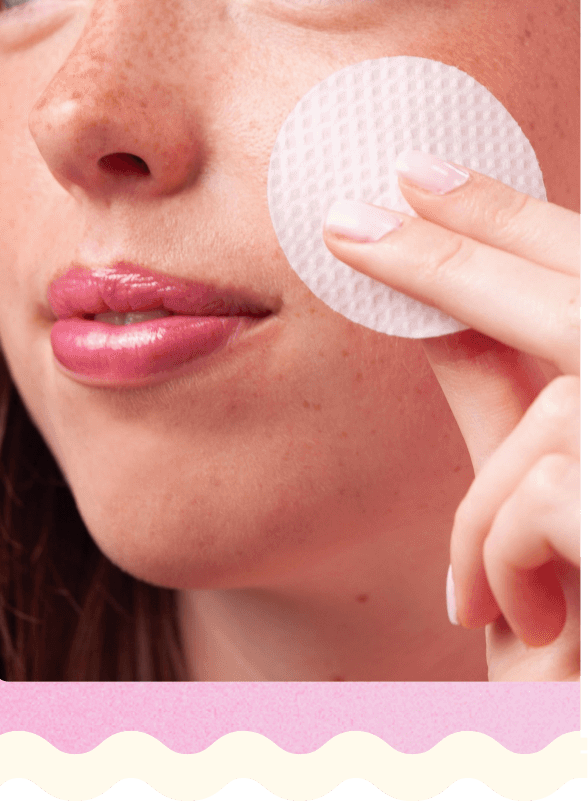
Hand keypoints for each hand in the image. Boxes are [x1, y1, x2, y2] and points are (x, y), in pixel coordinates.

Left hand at [324, 151, 579, 681]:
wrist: (558, 746)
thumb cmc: (575, 644)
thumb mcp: (532, 514)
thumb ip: (505, 403)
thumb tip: (428, 298)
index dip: (520, 222)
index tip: (420, 176)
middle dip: (471, 258)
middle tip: (355, 220)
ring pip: (563, 420)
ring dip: (493, 504)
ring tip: (482, 590)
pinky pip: (555, 500)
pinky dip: (507, 552)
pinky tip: (513, 617)